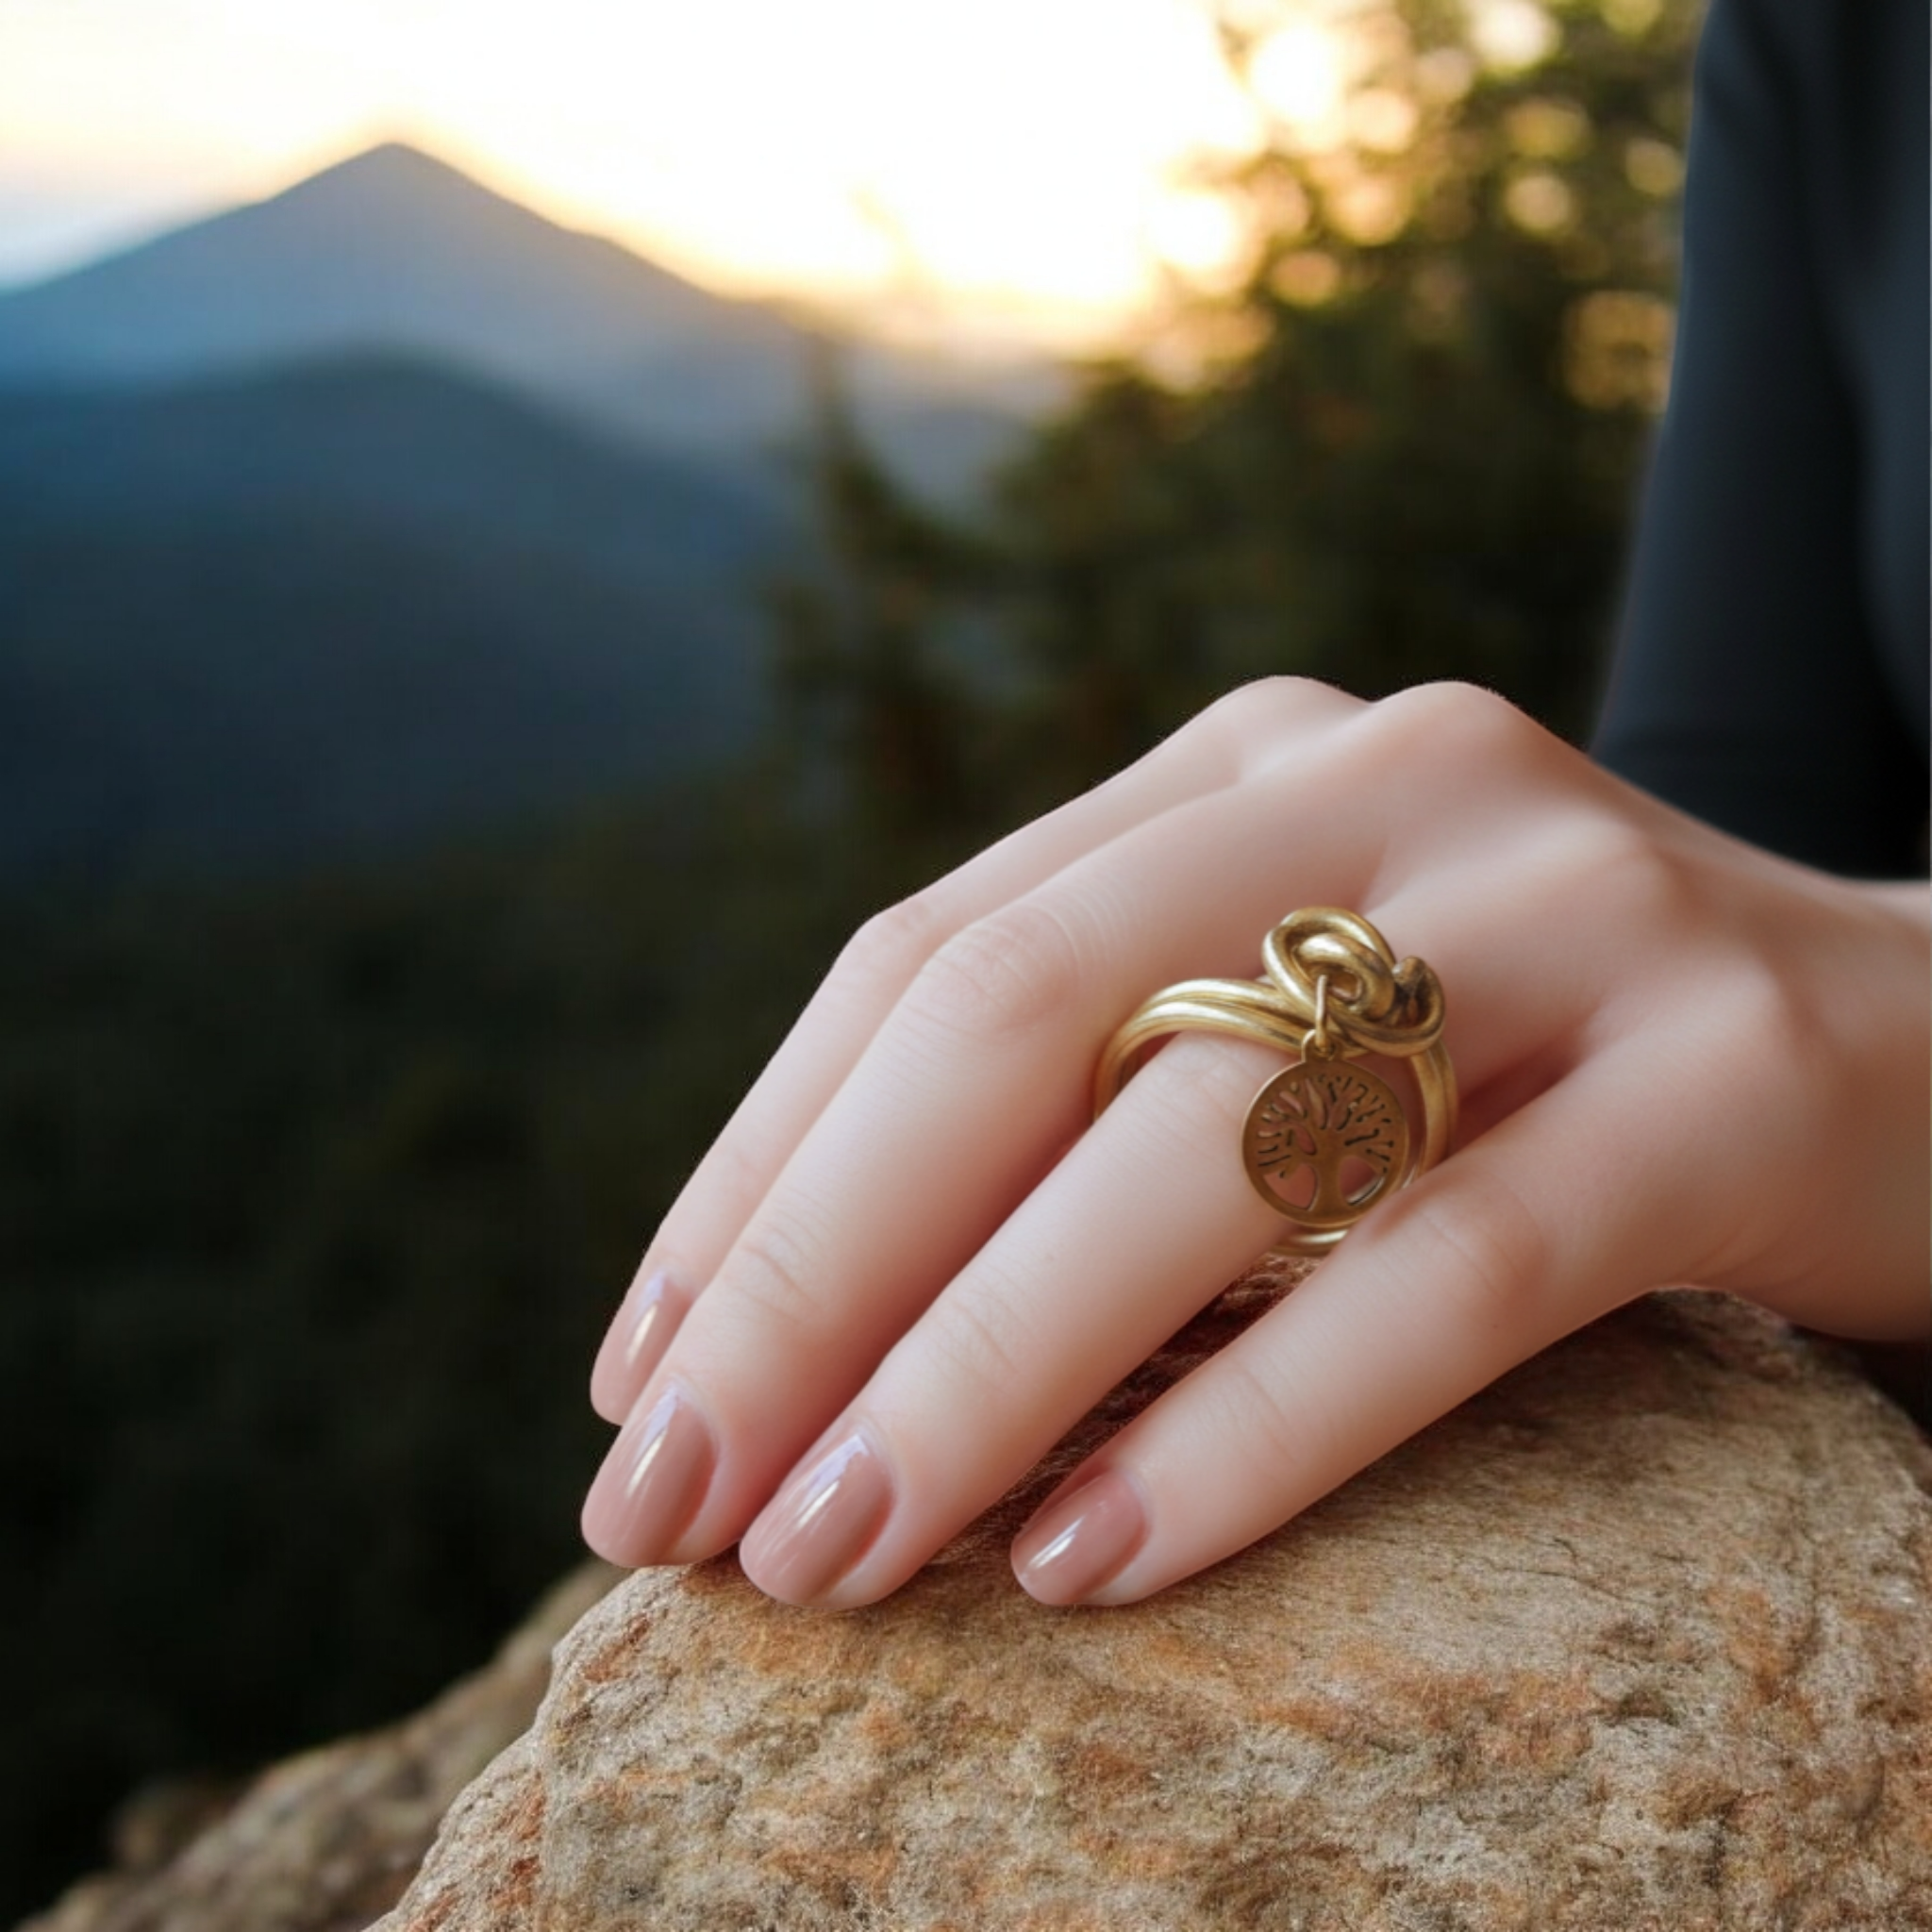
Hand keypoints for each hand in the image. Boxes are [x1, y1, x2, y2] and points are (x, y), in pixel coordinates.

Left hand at [580, 680, 1929, 1606]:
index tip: (640, 1377)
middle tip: (671, 1505)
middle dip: (811, 1278)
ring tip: (829, 1560)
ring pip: (1208, 1148)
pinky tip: (1086, 1567)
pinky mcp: (1729, 1075)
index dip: (758, 1174)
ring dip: (979, 1373)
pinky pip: (1445, 1272)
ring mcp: (1574, 908)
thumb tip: (798, 1326)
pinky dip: (1247, 1428)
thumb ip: (1100, 1095)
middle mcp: (1390, 783)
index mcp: (1249, 767)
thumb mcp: (1298, 1025)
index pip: (931, 958)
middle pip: (1020, 1025)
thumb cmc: (1544, 1073)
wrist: (1929, 1051)